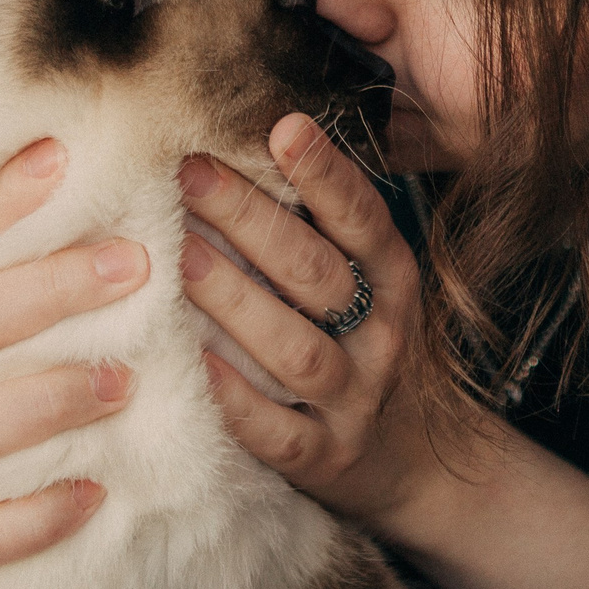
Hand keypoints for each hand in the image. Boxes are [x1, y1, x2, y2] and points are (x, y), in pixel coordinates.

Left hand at [178, 113, 432, 524]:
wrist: (411, 463)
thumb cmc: (362, 348)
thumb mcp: (365, 285)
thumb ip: (317, 229)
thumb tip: (247, 139)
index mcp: (393, 280)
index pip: (362, 218)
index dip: (325, 172)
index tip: (282, 125)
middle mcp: (383, 336)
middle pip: (317, 273)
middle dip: (252, 219)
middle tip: (189, 172)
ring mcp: (356, 400)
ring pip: (297, 351)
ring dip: (236, 302)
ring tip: (178, 257)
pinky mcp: (324, 458)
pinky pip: (277, 432)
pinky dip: (233, 399)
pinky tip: (192, 363)